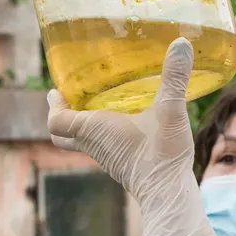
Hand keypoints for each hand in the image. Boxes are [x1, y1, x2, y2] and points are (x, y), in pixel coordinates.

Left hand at [46, 38, 217, 235]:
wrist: (168, 192)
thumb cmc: (161, 153)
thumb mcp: (170, 109)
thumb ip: (174, 76)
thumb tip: (181, 42)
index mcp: (93, 129)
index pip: (56, 120)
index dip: (54, 105)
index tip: (55, 90)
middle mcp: (94, 144)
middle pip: (62, 134)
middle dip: (62, 116)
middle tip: (70, 99)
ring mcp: (106, 158)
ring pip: (81, 142)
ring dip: (82, 125)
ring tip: (97, 106)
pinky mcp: (121, 165)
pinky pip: (101, 148)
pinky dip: (102, 135)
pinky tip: (124, 124)